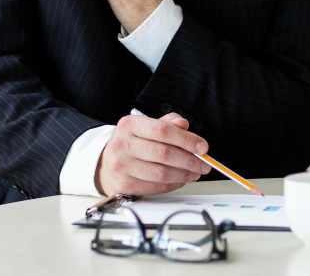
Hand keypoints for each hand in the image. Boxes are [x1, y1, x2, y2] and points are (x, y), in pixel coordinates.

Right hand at [95, 112, 211, 196]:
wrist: (105, 164)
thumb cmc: (132, 143)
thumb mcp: (147, 126)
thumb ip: (167, 123)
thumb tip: (184, 125)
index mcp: (130, 125)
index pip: (163, 130)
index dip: (187, 139)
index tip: (203, 146)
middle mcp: (122, 144)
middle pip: (164, 154)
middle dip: (190, 160)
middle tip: (204, 163)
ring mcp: (121, 166)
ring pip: (162, 173)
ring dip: (184, 174)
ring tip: (195, 172)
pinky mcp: (124, 185)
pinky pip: (156, 187)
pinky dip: (174, 184)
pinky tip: (181, 179)